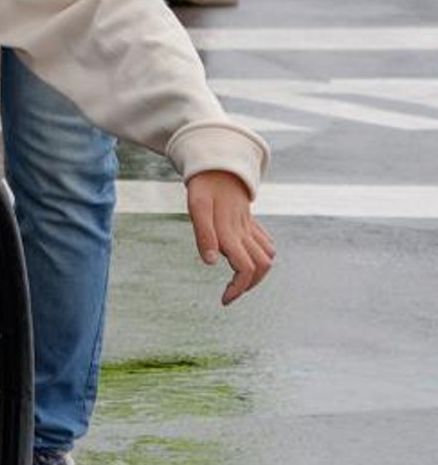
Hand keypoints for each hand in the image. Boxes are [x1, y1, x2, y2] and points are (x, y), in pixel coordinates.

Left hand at [186, 171, 273, 303]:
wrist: (219, 165)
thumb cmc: (204, 186)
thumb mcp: (197, 207)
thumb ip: (204, 235)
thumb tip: (212, 262)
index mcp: (230, 232)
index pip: (245, 268)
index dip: (238, 288)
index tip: (225, 299)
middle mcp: (244, 232)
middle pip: (260, 268)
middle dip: (247, 286)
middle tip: (228, 295)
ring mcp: (250, 227)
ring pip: (267, 258)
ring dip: (256, 274)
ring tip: (236, 282)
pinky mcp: (251, 223)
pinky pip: (267, 245)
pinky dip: (261, 258)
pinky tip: (245, 260)